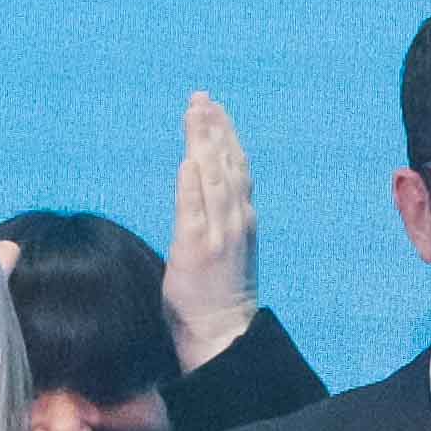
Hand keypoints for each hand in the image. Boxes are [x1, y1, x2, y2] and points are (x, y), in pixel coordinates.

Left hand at [165, 91, 260, 361]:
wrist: (224, 332)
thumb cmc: (219, 296)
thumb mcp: (227, 248)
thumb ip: (217, 218)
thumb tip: (201, 190)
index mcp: (242, 219)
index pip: (235, 168)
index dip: (225, 136)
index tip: (213, 109)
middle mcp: (235, 220)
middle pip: (226, 164)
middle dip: (214, 128)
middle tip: (201, 99)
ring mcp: (218, 233)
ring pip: (213, 177)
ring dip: (204, 144)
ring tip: (195, 114)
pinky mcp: (197, 247)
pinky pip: (194, 207)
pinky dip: (192, 181)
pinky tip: (187, 158)